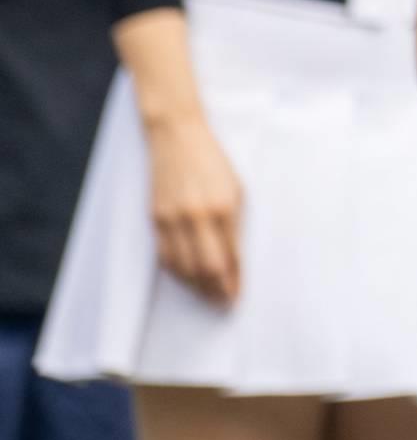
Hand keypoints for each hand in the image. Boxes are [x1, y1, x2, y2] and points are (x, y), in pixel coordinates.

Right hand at [146, 107, 243, 303]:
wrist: (176, 135)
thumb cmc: (213, 162)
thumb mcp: (236, 190)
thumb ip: (235, 226)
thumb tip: (235, 260)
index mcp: (223, 208)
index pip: (229, 258)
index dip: (233, 281)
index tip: (237, 295)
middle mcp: (196, 217)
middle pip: (205, 269)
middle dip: (216, 291)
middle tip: (224, 304)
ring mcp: (172, 219)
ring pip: (183, 267)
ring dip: (196, 287)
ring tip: (208, 297)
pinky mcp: (155, 218)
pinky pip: (165, 256)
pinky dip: (178, 272)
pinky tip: (187, 279)